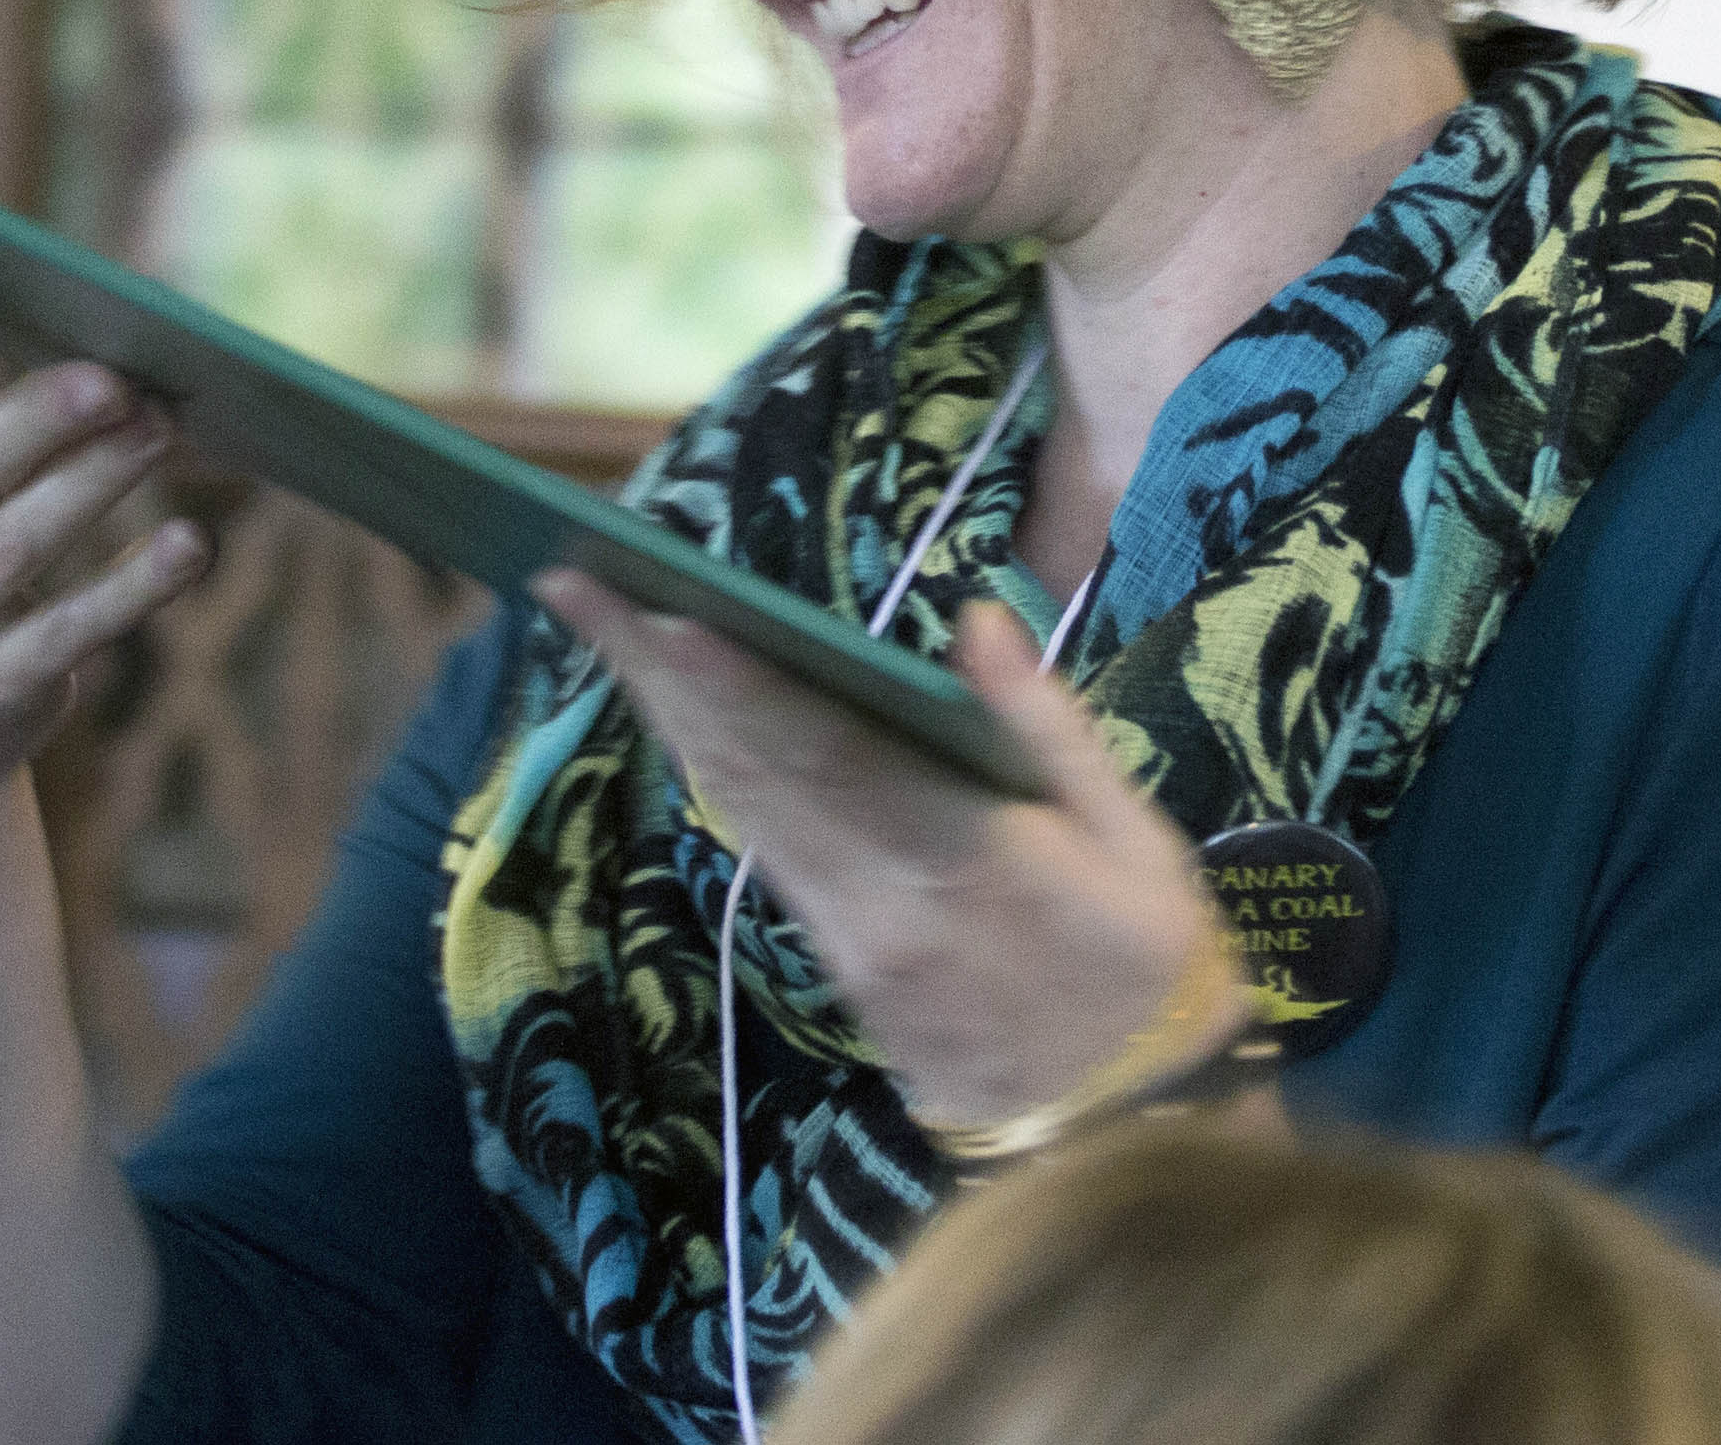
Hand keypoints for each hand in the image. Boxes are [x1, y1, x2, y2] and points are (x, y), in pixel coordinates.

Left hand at [532, 574, 1249, 1127]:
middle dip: (653, 669)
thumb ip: (1049, 727)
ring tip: (601, 615)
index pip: (827, 755)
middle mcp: (877, 903)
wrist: (1132, 1146)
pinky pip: (761, 845)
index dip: (738, 682)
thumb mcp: (1138, 845)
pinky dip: (712, 764)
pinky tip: (680, 706)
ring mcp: (844, 942)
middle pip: (746, 770)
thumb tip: (975, 616)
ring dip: (664, 709)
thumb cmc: (1151, 970)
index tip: (660, 612)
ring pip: (738, 806)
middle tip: (569, 573)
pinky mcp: (835, 966)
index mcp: (964, 861)